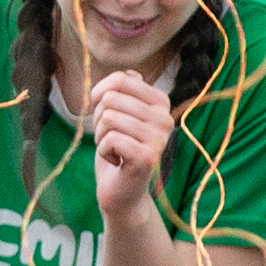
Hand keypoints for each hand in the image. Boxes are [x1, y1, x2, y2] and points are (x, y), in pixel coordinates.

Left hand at [86, 68, 173, 213]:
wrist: (122, 192)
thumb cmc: (118, 150)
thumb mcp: (120, 115)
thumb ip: (125, 92)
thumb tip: (129, 74)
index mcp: (161, 102)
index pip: (121, 79)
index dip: (100, 95)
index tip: (107, 116)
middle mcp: (165, 118)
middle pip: (111, 99)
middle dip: (100, 120)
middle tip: (112, 138)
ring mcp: (158, 138)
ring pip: (108, 118)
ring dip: (101, 137)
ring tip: (115, 150)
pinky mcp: (147, 157)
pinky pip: (109, 139)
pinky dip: (103, 151)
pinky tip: (116, 161)